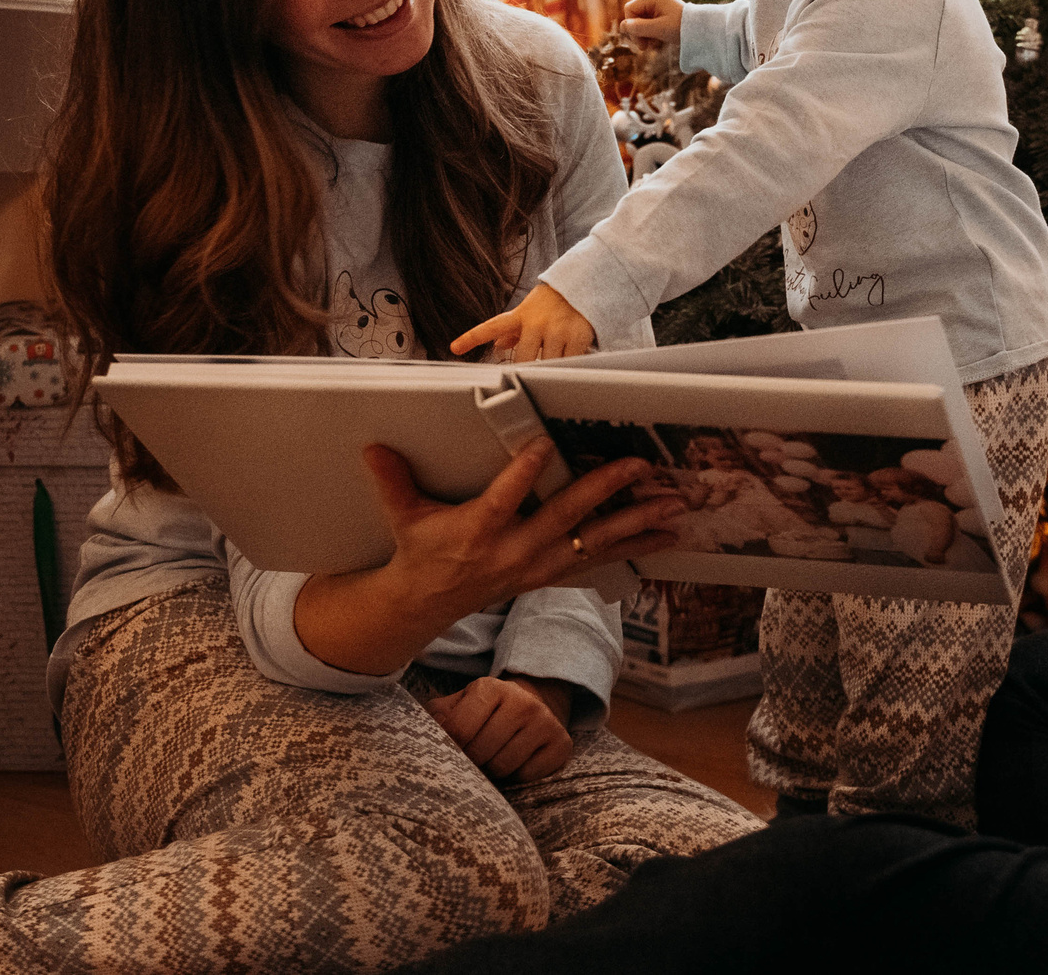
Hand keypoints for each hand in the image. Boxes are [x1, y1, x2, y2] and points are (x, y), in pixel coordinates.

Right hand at [295, 437, 684, 676]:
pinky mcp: (553, 573)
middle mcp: (516, 550)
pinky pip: (600, 560)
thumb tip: (373, 446)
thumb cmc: (421, 550)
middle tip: (639, 467)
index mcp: (479, 530)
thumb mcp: (404, 516)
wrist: (429, 603)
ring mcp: (539, 565)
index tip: (546, 444)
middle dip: (606, 491)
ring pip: (595, 542)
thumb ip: (393, 480)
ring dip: (637, 524)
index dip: (524, 473)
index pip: (504, 498)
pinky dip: (636, 548)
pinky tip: (668, 537)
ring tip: (674, 507)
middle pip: (566, 517)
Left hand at [427, 674, 577, 782]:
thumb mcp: (460, 704)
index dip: (451, 747)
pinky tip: (516, 761)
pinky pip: (527, 776)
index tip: (452, 748)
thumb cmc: (487, 711)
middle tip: (474, 757)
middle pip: (481, 753)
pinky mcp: (561, 744)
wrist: (534, 704)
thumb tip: (420, 730)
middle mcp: (522, 702)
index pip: (458, 730)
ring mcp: (545, 723)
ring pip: (504, 767)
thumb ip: (437, 715)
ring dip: (493, 771)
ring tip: (493, 758)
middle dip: (472, 761)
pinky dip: (517, 777)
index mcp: (491, 688)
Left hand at [451, 282, 595, 359]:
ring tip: (557, 361)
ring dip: (551, 369)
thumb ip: (514, 331)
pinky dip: (569, 366)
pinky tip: (571, 360)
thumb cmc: (554, 301)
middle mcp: (537, 322)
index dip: (471, 337)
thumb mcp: (530, 311)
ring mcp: (558, 329)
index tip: (455, 348)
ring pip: (548, 364)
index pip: (491, 327)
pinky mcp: (578, 335)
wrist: (586, 280)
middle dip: (528, 369)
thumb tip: (499, 347)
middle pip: (524, 359)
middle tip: (533, 374)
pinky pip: (570, 362)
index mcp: (521, 315)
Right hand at [620, 0, 684, 44]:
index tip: (641, 42)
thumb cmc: (682, 28)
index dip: (631, 25)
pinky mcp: (661, 10)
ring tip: (653, 44)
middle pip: (635, 15)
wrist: (701, 30)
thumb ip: (639, 28)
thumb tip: (622, 26)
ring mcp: (658, 2)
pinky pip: (648, 21)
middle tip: (645, 47)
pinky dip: (650, 32)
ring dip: (644, 34)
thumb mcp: (658, 30)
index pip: (630, 9)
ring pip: (640, 19)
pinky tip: (657, 40)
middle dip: (638, 32)